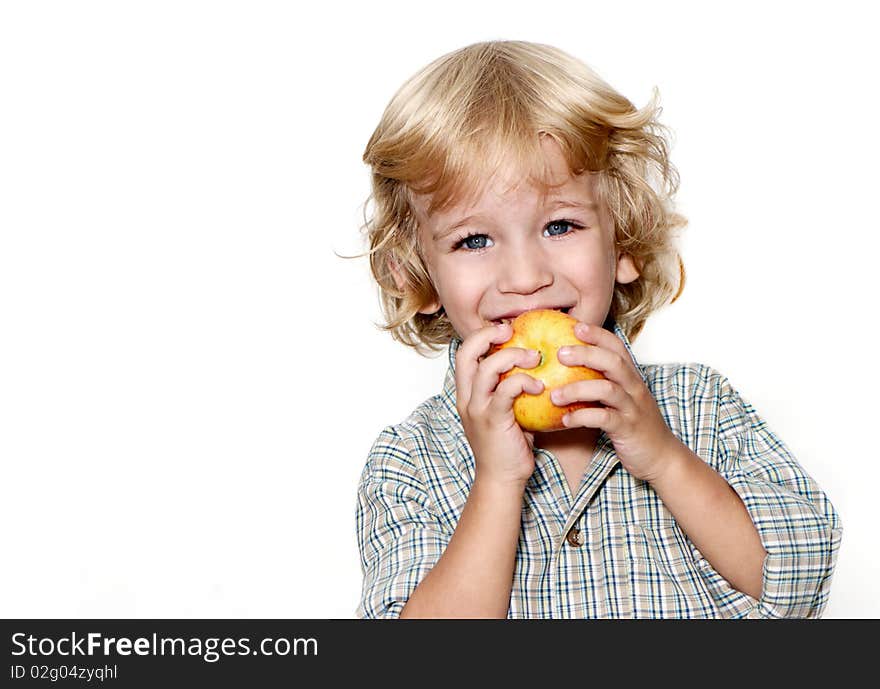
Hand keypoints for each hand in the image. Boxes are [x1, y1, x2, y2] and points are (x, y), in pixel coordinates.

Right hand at [455, 323, 544, 487]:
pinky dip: (524, 381)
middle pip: (467, 352)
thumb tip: (536, 364)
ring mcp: (477, 409)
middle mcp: (467, 398)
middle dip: (489, 335)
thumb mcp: (506, 412)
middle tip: (513, 330)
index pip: (464, 353)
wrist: (501, 480)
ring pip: (487, 367)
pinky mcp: (493, 419)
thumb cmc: (509, 446)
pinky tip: (540, 385)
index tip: (507, 330)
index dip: (482, 335)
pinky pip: (507, 390)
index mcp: (467, 393)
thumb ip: (511, 389)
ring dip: (513, 356)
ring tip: (535, 357)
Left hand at [550, 322, 679, 481]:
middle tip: (559, 353)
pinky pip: (604, 419)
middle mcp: (634, 388)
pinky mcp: (628, 429)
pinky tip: (564, 420)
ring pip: (607, 389)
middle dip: (585, 354)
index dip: (597, 334)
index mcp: (631, 377)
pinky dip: (582, 417)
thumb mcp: (620, 399)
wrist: (660, 456)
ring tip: (553, 395)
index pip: (617, 347)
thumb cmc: (632, 424)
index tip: (575, 326)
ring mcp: (633, 408)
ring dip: (577, 389)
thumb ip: (601, 382)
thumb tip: (567, 369)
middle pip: (613, 362)